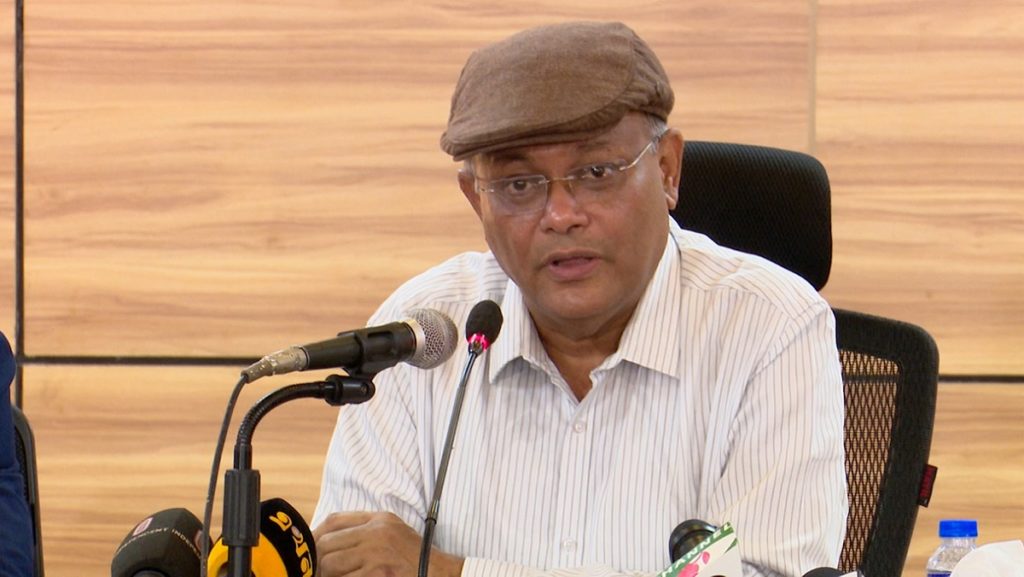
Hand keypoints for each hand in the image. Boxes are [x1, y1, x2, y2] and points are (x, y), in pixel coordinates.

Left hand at [313, 511, 464, 576]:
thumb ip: (365, 530)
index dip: (316, 535)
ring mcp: (376, 554)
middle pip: (327, 543)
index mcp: (379, 519)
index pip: (334, 520)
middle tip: (318, 572)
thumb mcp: (393, 533)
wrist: (440, 574)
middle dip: (318, 561)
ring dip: (328, 575)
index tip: (310, 549)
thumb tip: (327, 541)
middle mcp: (376, 532)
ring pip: (330, 564)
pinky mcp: (377, 574)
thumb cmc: (415, 558)